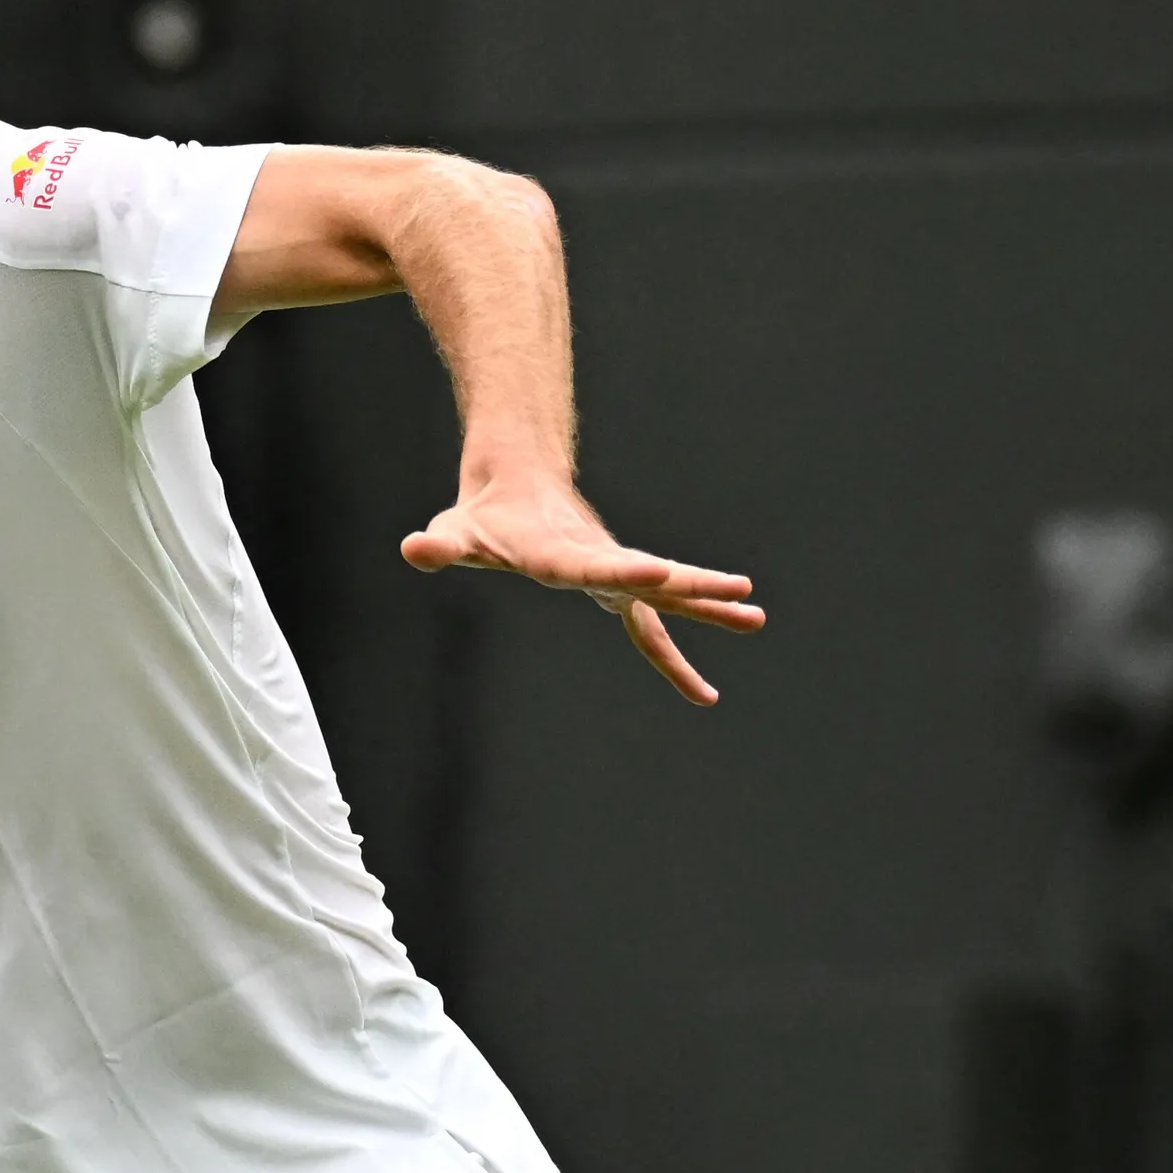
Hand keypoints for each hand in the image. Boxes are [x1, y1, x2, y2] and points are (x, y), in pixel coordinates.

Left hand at [402, 475, 763, 704]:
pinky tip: (700, 691)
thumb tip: (414, 549)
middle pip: (652, 580)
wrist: (518, 482)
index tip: (661, 573)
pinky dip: (672, 656)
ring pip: (666, 599)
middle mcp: (596, 562)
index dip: (622, 572)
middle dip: (697, 591)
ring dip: (709, 612)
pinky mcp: (615, 585)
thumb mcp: (454, 532)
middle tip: (745, 599)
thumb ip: (439, 545)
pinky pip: (651, 624)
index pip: (593, 566)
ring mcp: (612, 574)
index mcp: (558, 553)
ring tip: (758, 620)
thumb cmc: (483, 515)